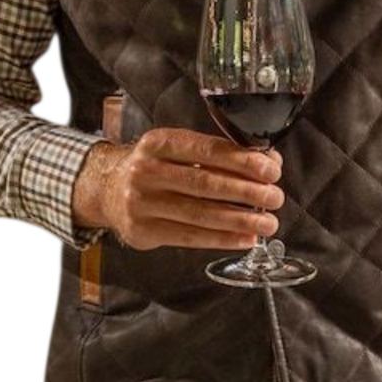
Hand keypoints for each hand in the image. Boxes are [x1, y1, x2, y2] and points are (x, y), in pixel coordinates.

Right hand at [74, 128, 283, 250]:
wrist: (106, 189)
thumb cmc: (154, 167)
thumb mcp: (175, 149)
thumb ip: (216, 153)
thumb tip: (266, 162)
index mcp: (158, 142)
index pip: (206, 150)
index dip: (241, 160)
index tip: (270, 169)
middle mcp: (146, 171)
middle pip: (205, 183)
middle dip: (246, 191)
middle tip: (275, 197)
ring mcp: (141, 203)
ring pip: (200, 214)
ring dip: (240, 220)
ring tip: (267, 222)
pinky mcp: (143, 231)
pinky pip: (189, 237)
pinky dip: (222, 239)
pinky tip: (245, 238)